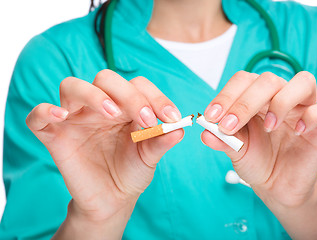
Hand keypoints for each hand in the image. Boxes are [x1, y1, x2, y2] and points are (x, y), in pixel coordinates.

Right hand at [26, 70, 183, 224]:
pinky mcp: (54, 134)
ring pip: (73, 86)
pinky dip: (45, 110)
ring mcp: (75, 118)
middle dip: (128, 95)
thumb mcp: (150, 157)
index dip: (155, 96)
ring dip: (93, 95)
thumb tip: (180, 128)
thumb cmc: (131, 172)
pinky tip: (61, 116)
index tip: (171, 117)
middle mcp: (99, 106)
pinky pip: (38, 115)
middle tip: (145, 119)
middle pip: (106, 78)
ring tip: (111, 113)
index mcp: (125, 106)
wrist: (112, 199)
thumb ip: (162, 140)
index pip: (137, 85)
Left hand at [201, 71, 316, 207]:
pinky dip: (314, 115)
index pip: (243, 80)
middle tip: (229, 126)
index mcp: (256, 98)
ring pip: (304, 81)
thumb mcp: (235, 151)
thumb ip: (221, 139)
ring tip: (268, 126)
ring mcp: (304, 109)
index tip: (212, 117)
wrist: (276, 185)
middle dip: (245, 102)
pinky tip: (299, 131)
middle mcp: (280, 97)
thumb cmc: (256, 161)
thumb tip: (205, 132)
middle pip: (268, 79)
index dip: (227, 95)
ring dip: (281, 102)